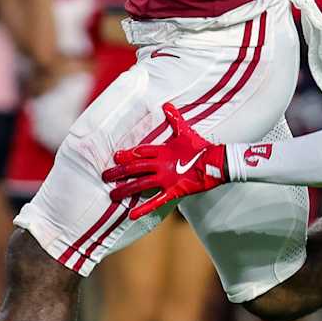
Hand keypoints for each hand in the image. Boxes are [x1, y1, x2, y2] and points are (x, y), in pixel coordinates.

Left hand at [102, 105, 230, 217]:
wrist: (217, 162)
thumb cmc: (201, 147)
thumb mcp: (186, 132)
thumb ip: (175, 119)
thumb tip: (167, 104)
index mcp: (163, 150)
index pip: (140, 152)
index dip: (126, 154)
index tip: (114, 156)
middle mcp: (161, 165)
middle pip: (134, 168)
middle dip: (118, 172)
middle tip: (104, 176)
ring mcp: (166, 179)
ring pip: (140, 185)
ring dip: (125, 190)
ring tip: (112, 196)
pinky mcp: (174, 191)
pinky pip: (156, 201)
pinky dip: (144, 209)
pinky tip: (131, 215)